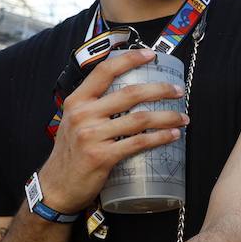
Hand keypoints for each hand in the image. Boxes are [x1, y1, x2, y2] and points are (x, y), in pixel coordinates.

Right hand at [38, 49, 188, 213]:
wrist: (57, 187)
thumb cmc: (71, 154)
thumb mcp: (74, 122)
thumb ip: (94, 107)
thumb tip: (126, 94)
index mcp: (76, 101)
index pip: (104, 71)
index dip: (129, 59)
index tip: (150, 54)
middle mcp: (82, 114)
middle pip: (130, 94)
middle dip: (160, 90)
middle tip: (178, 91)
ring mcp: (92, 135)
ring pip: (139, 118)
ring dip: (167, 116)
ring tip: (183, 117)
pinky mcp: (102, 156)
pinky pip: (138, 142)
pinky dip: (160, 137)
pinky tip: (173, 136)